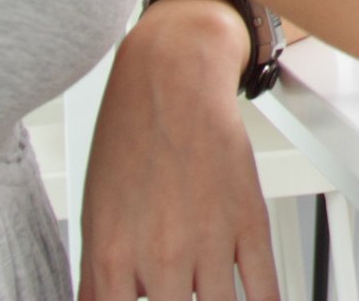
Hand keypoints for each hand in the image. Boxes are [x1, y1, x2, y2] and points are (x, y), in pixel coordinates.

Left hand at [79, 0, 278, 300]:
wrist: (173, 79)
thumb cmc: (131, 136)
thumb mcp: (94, 212)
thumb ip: (100, 274)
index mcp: (112, 259)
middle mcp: (161, 259)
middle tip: (179, 292)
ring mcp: (209, 244)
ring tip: (211, 295)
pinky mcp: (248, 223)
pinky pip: (264, 286)